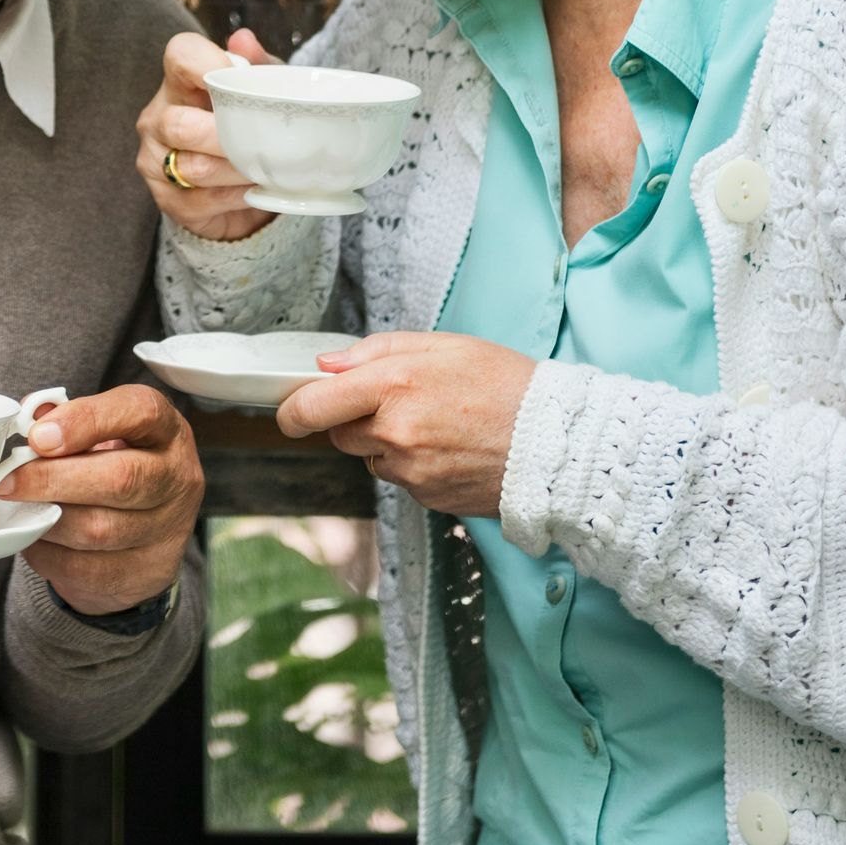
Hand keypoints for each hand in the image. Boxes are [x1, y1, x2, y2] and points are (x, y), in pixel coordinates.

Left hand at [0, 385, 202, 614]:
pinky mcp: (150, 572)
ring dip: (47, 518)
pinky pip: (88, 568)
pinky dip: (50, 552)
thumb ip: (65, 419)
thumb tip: (27, 418)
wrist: (145, 529)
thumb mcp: (99, 431)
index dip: (85, 421)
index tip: (38, 436)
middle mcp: (178, 477)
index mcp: (165, 429)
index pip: (139, 413)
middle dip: (53, 478)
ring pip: (99, 529)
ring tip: (18, 507)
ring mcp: (169, 530)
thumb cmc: (113, 463)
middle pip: (121, 478)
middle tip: (7, 481)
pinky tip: (36, 535)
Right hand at [136, 29, 280, 242]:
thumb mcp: (260, 91)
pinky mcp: (166, 199)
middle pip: (179, 124)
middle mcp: (157, 118)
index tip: (240, 76)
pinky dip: (236, 197)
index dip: (207, 61)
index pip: (179, 56)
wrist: (239, 182)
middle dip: (226, 136)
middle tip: (262, 140)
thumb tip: (245, 41)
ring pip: (196, 168)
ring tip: (266, 168)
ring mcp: (155, 160)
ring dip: (238, 171)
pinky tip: (253, 189)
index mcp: (179, 82)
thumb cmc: (247, 123)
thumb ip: (257, 66)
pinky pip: (202, 201)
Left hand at [277, 332, 537, 518]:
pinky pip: (400, 479)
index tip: (289, 409)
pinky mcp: (426, 499)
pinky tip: (449, 448)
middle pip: (340, 432)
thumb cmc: (504, 384)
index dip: (292, 409)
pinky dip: (413, 465)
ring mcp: (410, 472)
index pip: (313, 405)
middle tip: (400, 401)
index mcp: (394, 386)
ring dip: (387, 442)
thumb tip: (326, 366)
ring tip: (437, 423)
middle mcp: (395, 433)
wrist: (556, 443)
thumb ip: (376, 352)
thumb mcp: (442, 346)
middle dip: (356, 418)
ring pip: (371, 457)